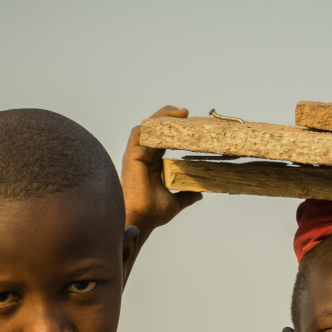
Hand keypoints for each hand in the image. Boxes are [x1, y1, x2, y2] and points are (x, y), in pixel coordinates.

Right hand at [121, 106, 202, 240]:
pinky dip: (151, 124)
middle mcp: (144, 158)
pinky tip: (166, 120)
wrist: (143, 220)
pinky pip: (139, 133)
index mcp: (153, 165)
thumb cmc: (153, 213)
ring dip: (162, 117)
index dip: (175, 131)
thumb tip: (199, 193)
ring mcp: (137, 156)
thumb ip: (186, 195)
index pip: (163, 141)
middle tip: (187, 113)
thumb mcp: (176, 202)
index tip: (191, 125)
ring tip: (180, 112)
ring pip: (148, 128)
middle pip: (156, 131)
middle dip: (170, 119)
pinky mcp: (132, 156)